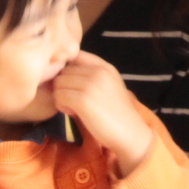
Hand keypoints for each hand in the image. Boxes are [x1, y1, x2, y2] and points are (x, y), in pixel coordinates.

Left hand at [51, 52, 152, 176]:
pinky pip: (59, 97)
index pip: (76, 55)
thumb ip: (93, 75)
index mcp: (105, 67)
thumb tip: (64, 72)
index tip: (71, 84)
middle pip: (64, 70)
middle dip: (64, 85)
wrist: (130, 133)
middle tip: (72, 100)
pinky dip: (61, 106)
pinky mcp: (82, 100)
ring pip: (58, 83)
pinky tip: (72, 113)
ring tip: (73, 107)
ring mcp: (90, 85)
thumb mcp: (110, 85)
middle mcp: (98, 72)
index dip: (67, 69)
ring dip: (61, 96)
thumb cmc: (117, 113)